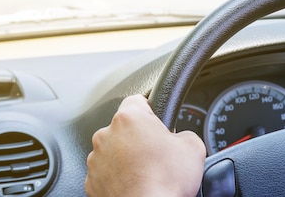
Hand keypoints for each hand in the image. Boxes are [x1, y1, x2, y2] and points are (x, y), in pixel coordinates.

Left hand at [85, 95, 205, 196]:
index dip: (153, 109)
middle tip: (158, 151)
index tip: (159, 119)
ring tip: (147, 172)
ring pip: (114, 150)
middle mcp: (106, 135)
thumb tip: (180, 139)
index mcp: (129, 118)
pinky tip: (136, 184)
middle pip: (125, 127)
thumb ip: (184, 133)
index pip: (138, 99)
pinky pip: (107, 173)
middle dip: (140, 136)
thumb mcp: (193, 146)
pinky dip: (118, 177)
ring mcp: (96, 160)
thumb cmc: (166, 180)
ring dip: (128, 157)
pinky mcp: (91, 183)